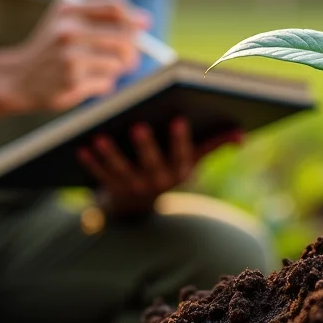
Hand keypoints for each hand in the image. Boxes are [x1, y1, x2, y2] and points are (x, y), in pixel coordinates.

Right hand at [3, 0, 150, 111]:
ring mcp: (70, 57)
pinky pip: (107, 82)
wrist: (18, 78)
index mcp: (67, 10)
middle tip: (130, 58)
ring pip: (118, 62)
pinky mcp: (72, 81)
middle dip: (133, 49)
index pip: (114, 6)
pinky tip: (85, 82)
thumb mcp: (67, 21)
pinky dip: (103, 84)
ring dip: (115, 69)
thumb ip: (103, 17)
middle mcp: (68, 31)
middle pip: (124, 35)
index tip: (143, 26)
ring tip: (97, 70)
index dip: (133, 17)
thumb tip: (145, 21)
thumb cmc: (52, 48)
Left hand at [77, 118, 242, 215]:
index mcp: (181, 170)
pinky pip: (100, 176)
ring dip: (110, 155)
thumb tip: (241, 134)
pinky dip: (91, 164)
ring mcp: (134, 188)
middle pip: (151, 163)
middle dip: (145, 146)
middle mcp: (159, 182)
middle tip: (137, 125)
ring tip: (99, 136)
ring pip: (121, 171)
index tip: (178, 118)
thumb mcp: (193, 157)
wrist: (138, 203)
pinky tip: (82, 147)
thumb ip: (214, 142)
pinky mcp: (111, 190)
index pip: (183, 155)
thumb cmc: (169, 164)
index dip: (180, 139)